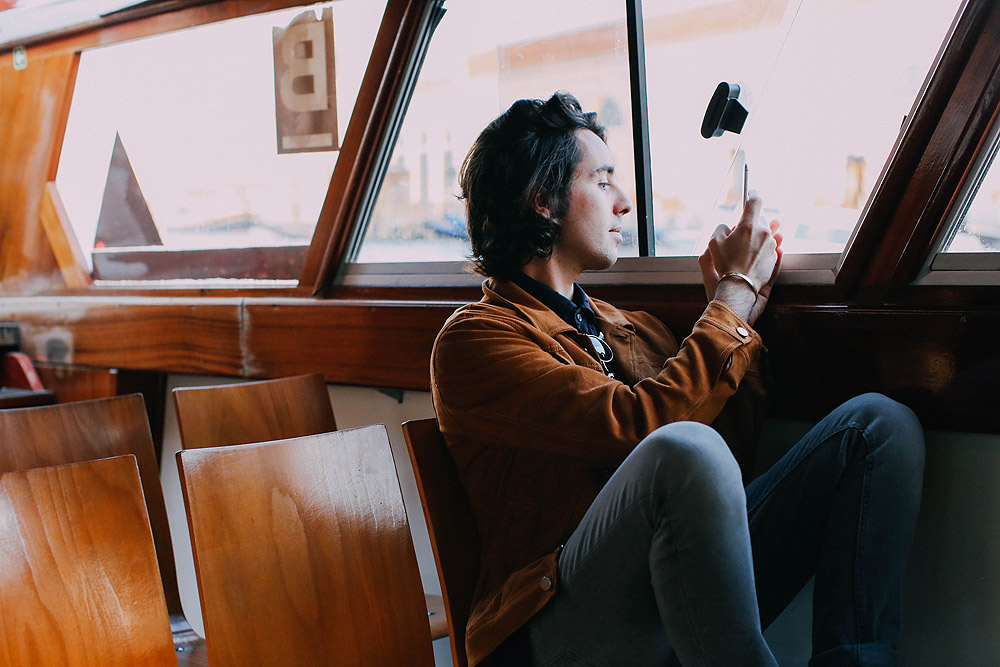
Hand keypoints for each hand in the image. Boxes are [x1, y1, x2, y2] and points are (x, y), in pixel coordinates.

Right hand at [698, 197, 781, 323]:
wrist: (739, 286)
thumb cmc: (725, 264)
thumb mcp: (714, 242)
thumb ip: (721, 227)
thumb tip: (728, 227)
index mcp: (749, 225)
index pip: (755, 201)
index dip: (753, 194)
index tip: (752, 192)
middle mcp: (764, 233)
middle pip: (760, 220)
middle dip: (751, 223)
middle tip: (740, 233)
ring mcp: (771, 245)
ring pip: (766, 234)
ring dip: (757, 237)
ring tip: (745, 249)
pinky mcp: (774, 257)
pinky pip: (769, 247)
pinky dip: (761, 249)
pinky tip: (751, 257)